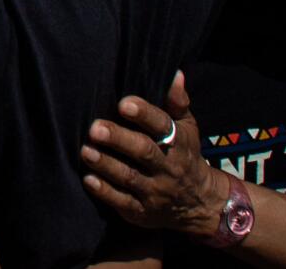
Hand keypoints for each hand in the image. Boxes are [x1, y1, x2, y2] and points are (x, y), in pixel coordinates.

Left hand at [79, 70, 231, 237]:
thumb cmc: (183, 153)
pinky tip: (88, 179)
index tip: (123, 103)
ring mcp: (155, 191)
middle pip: (144, 152)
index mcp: (178, 142)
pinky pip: (123, 202)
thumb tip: (175, 73)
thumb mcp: (187, 127)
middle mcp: (168, 168)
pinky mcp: (142, 211)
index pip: (162, 126)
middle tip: (95, 128)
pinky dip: (105, 192)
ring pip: (130, 177)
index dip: (144, 114)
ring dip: (106, 164)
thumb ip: (177, 102)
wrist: (199, 201)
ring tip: (85, 151)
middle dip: (119, 139)